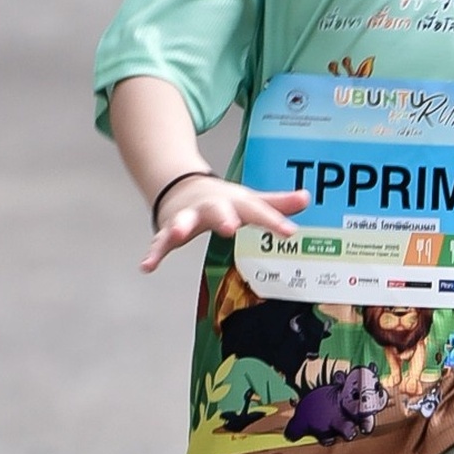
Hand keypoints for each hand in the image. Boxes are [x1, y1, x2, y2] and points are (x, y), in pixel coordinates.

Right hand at [139, 172, 307, 275]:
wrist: (183, 186)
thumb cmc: (224, 200)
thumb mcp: (250, 200)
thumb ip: (277, 204)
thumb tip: (307, 197)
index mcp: (235, 202)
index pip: (257, 211)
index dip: (273, 221)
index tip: (289, 232)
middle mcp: (210, 207)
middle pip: (217, 210)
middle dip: (223, 217)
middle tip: (230, 227)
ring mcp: (187, 216)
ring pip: (182, 221)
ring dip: (179, 227)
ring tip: (176, 234)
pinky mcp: (168, 229)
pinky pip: (159, 241)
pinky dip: (153, 253)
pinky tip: (146, 267)